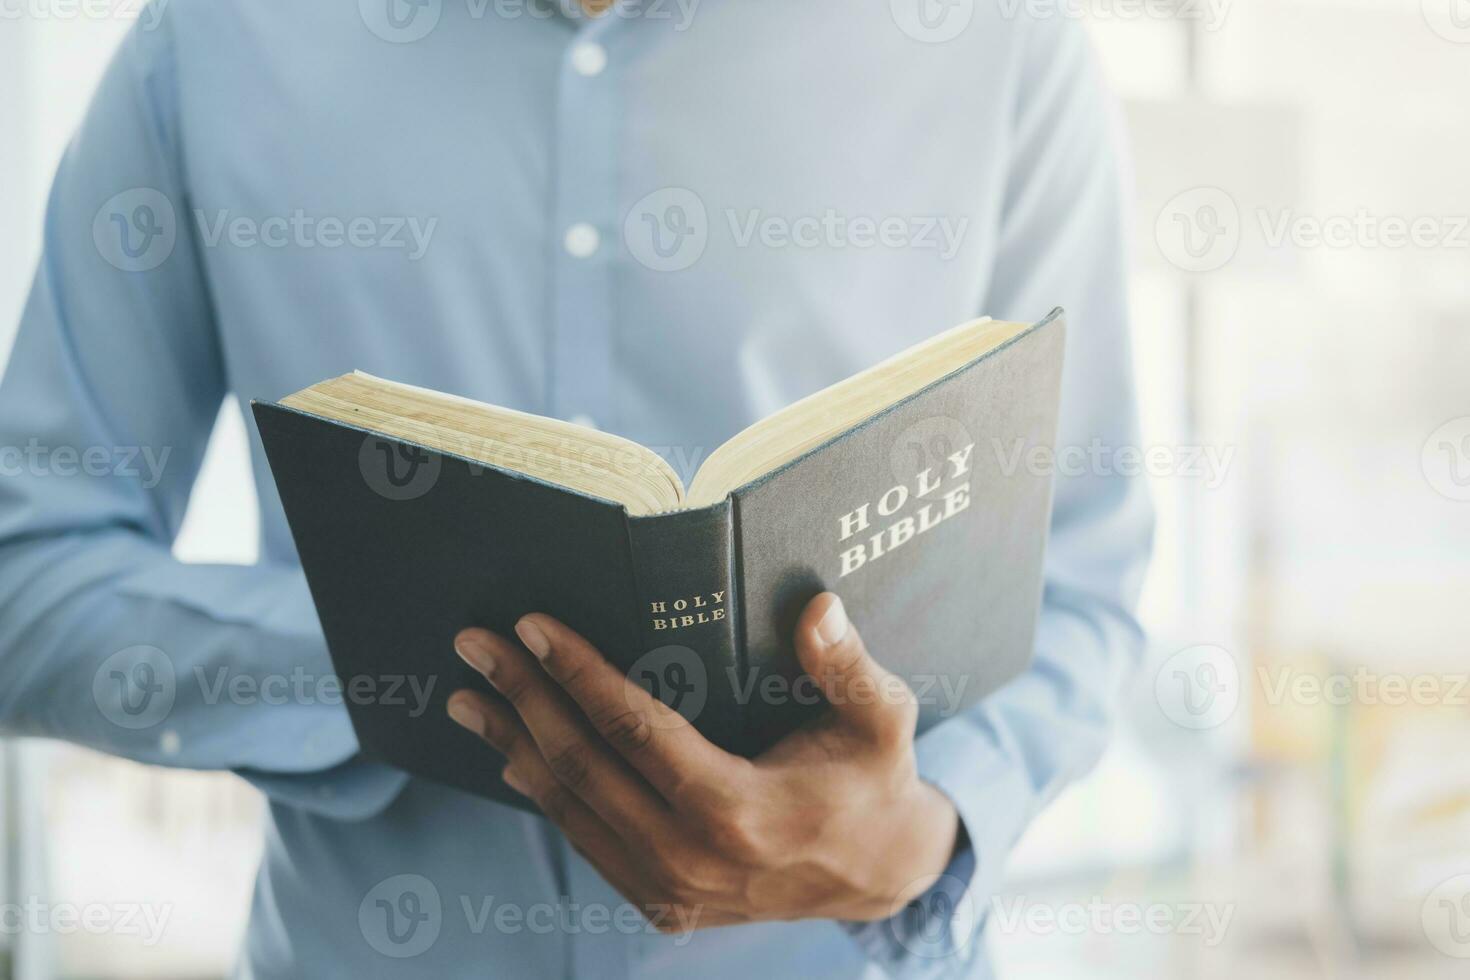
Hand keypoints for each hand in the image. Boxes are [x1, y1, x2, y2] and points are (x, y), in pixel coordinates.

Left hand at [446, 592, 959, 930]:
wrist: (878, 875)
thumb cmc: (874, 781)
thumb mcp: (882, 719)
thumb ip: (848, 666)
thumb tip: (819, 607)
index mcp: (741, 809)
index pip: (636, 730)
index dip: (579, 674)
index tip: (534, 626)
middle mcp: (694, 859)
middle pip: (584, 767)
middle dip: (523, 697)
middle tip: (475, 644)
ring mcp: (672, 891)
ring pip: (572, 811)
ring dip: (515, 745)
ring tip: (470, 697)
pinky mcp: (663, 905)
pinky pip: (588, 842)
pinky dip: (547, 795)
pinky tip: (515, 754)